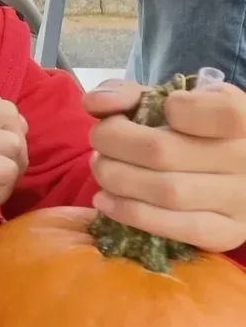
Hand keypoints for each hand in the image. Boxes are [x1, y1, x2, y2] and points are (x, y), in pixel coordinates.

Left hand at [85, 80, 245, 253]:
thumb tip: (96, 103)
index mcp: (245, 117)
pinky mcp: (228, 233)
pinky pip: (178, 229)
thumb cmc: (186, 127)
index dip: (177, 107)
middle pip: (165, 152)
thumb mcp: (165, 99)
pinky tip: (105, 201)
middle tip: (99, 141)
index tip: (159, 108)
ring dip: (117, 179)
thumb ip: (127, 93)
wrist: (217, 169)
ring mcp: (243, 200)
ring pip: (168, 192)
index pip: (223, 112)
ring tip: (101, 167)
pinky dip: (131, 214)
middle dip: (114, 143)